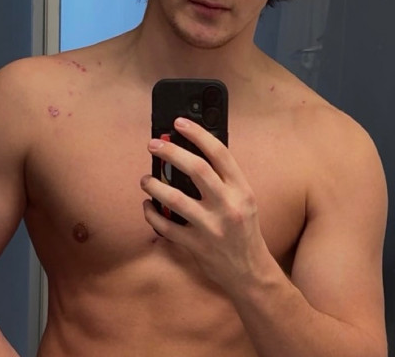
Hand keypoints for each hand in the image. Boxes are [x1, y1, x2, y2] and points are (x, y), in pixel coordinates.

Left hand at [140, 117, 272, 289]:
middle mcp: (228, 205)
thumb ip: (223, 179)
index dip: (197, 134)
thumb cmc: (243, 229)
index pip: (219, 153)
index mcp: (241, 189)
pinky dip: (151, 214)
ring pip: (174, 199)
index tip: (179, 123)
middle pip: (196, 169)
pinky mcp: (196, 245)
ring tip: (145, 179)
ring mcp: (211, 227)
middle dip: (170, 153)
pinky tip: (147, 205)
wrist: (249, 271)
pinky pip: (165, 226)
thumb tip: (191, 152)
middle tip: (153, 145)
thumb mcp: (243, 199)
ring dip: (154, 185)